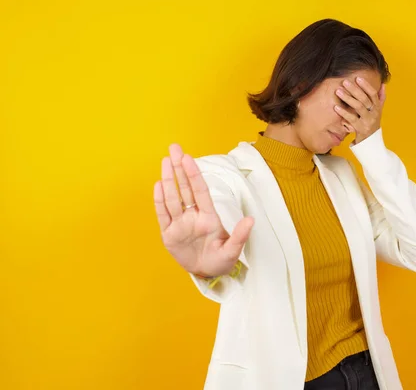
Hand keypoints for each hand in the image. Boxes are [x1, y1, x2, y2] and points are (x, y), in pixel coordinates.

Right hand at [154, 144, 253, 276]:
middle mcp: (193, 216)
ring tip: (165, 160)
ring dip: (168, 179)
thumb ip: (240, 235)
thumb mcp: (233, 250)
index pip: (200, 191)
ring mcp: (180, 224)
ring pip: (172, 198)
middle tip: (174, 148)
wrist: (207, 273)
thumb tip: (251, 219)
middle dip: (179, 168)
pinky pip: (163, 215)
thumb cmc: (221, 259)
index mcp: (209, 217)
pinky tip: (158, 185)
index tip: (188, 158)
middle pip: (185, 188)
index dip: (194, 174)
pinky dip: (159, 201)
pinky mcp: (169, 234)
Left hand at [333, 77, 386, 143]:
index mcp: (377, 108)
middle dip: (354, 89)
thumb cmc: (372, 123)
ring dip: (347, 98)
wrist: (372, 142)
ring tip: (338, 91)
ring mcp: (367, 121)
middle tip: (344, 82)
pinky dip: (343, 112)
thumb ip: (381, 98)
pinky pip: (351, 118)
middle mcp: (374, 113)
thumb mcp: (378, 111)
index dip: (366, 85)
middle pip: (364, 99)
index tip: (357, 78)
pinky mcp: (360, 128)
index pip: (373, 94)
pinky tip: (336, 107)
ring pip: (358, 107)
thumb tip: (383, 85)